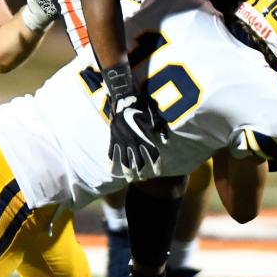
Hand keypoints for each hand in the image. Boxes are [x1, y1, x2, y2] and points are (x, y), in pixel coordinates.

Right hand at [103, 62, 168, 180]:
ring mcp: (122, 140)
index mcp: (144, 136)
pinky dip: (110, 161)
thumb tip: (166, 141)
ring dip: (127, 171)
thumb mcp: (155, 115)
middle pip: (138, 162)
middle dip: (141, 172)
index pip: (152, 155)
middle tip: (143, 179)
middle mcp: (133, 141)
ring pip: (124, 160)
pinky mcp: (113, 137)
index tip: (158, 173)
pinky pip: (111, 152)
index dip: (156, 165)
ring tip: (129, 178)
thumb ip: (161, 129)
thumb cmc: (141, 105)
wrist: (123, 98)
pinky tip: (110, 169)